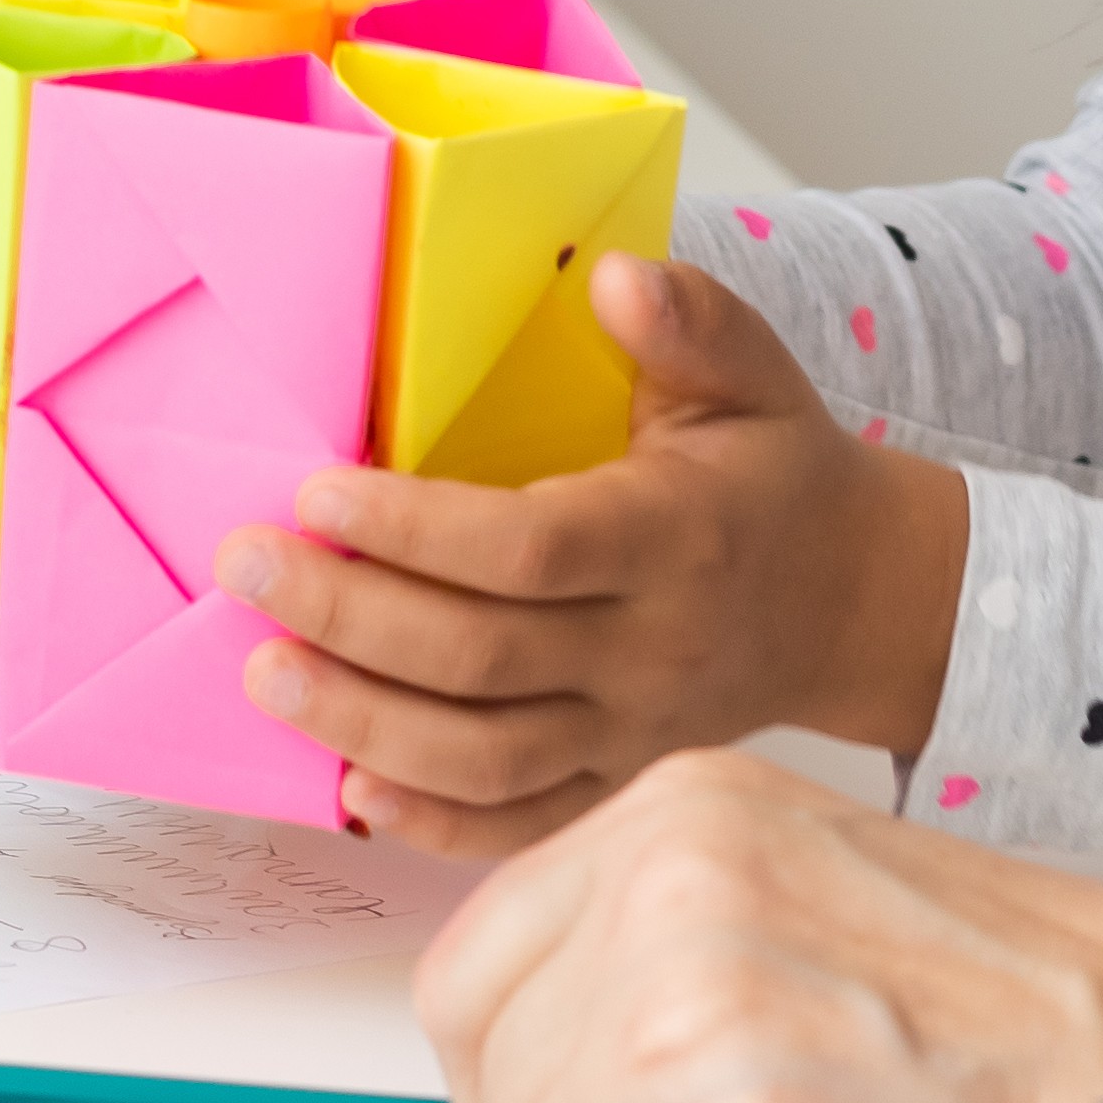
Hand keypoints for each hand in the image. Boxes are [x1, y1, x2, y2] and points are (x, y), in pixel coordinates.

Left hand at [223, 254, 967, 857]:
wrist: (857, 603)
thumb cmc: (778, 477)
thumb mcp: (755, 376)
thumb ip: (690, 320)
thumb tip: (613, 275)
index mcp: (676, 539)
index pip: (531, 549)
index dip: (416, 530)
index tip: (317, 494)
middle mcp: (651, 650)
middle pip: (482, 658)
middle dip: (349, 619)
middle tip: (245, 567)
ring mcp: (631, 732)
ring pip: (485, 756)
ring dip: (364, 723)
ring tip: (265, 673)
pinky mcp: (615, 783)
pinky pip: (519, 826)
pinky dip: (431, 822)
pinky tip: (347, 788)